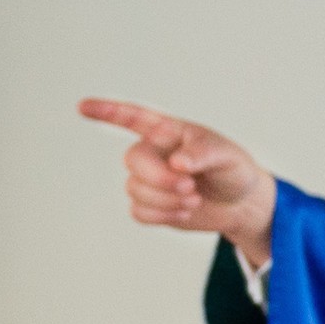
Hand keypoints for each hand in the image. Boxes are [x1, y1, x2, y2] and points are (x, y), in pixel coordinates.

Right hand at [77, 98, 279, 266]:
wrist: (242, 204)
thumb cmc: (233, 170)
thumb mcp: (226, 154)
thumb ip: (202, 152)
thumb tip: (177, 162)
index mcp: (167, 132)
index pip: (131, 116)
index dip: (107, 111)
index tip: (83, 107)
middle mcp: (153, 153)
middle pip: (133, 161)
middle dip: (159, 178)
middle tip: (189, 186)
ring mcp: (149, 180)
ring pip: (135, 189)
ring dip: (166, 199)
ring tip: (194, 197)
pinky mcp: (152, 205)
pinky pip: (139, 212)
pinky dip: (163, 216)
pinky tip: (184, 212)